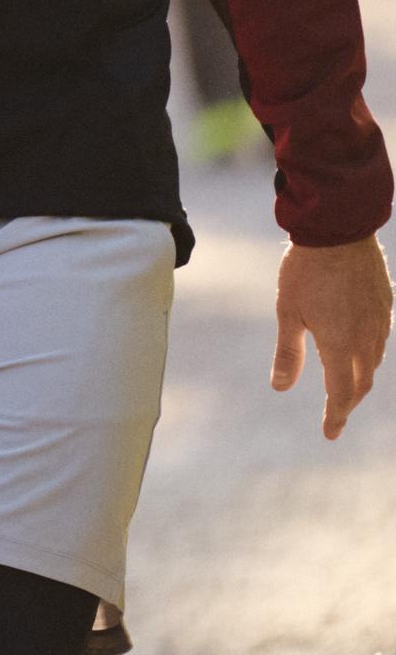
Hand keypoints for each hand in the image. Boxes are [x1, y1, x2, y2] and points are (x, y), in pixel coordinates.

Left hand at [272, 235, 390, 438]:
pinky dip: (369, 356)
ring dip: (360, 379)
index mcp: (341, 345)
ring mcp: (380, 322)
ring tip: (346, 386)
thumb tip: (280, 387)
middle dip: (349, 401)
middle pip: (362, 383)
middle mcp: (366, 339)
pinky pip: (381, 341)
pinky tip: (359, 351)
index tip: (329, 434)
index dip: (335, 416)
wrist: (339, 231)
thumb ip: (288, 352)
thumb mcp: (288, 312)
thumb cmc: (306, 271)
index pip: (341, 393)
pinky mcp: (386, 306)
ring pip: (374, 362)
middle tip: (335, 413)